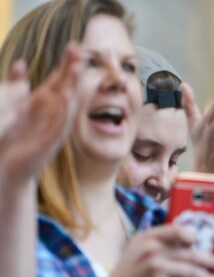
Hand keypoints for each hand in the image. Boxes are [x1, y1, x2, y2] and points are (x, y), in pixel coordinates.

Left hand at [0, 43, 81, 186]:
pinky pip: (59, 125)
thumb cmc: (10, 141)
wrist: (9, 169)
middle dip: (72, 70)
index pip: (59, 80)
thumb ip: (16, 86)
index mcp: (43, 106)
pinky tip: (66, 98)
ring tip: (75, 69)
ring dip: (72, 87)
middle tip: (79, 51)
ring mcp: (53, 130)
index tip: (74, 45)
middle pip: (66, 88)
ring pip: (66, 106)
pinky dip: (64, 111)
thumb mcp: (9, 106)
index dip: (66, 63)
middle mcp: (52, 116)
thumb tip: (22, 64)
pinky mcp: (48, 144)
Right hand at [99, 225, 213, 276]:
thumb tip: (191, 236)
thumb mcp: (139, 245)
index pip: (179, 230)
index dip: (194, 236)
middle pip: (192, 255)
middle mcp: (153, 251)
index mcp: (149, 237)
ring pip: (193, 273)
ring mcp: (157, 269)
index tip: (201, 244)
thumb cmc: (132, 267)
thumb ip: (162, 239)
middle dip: (212, 262)